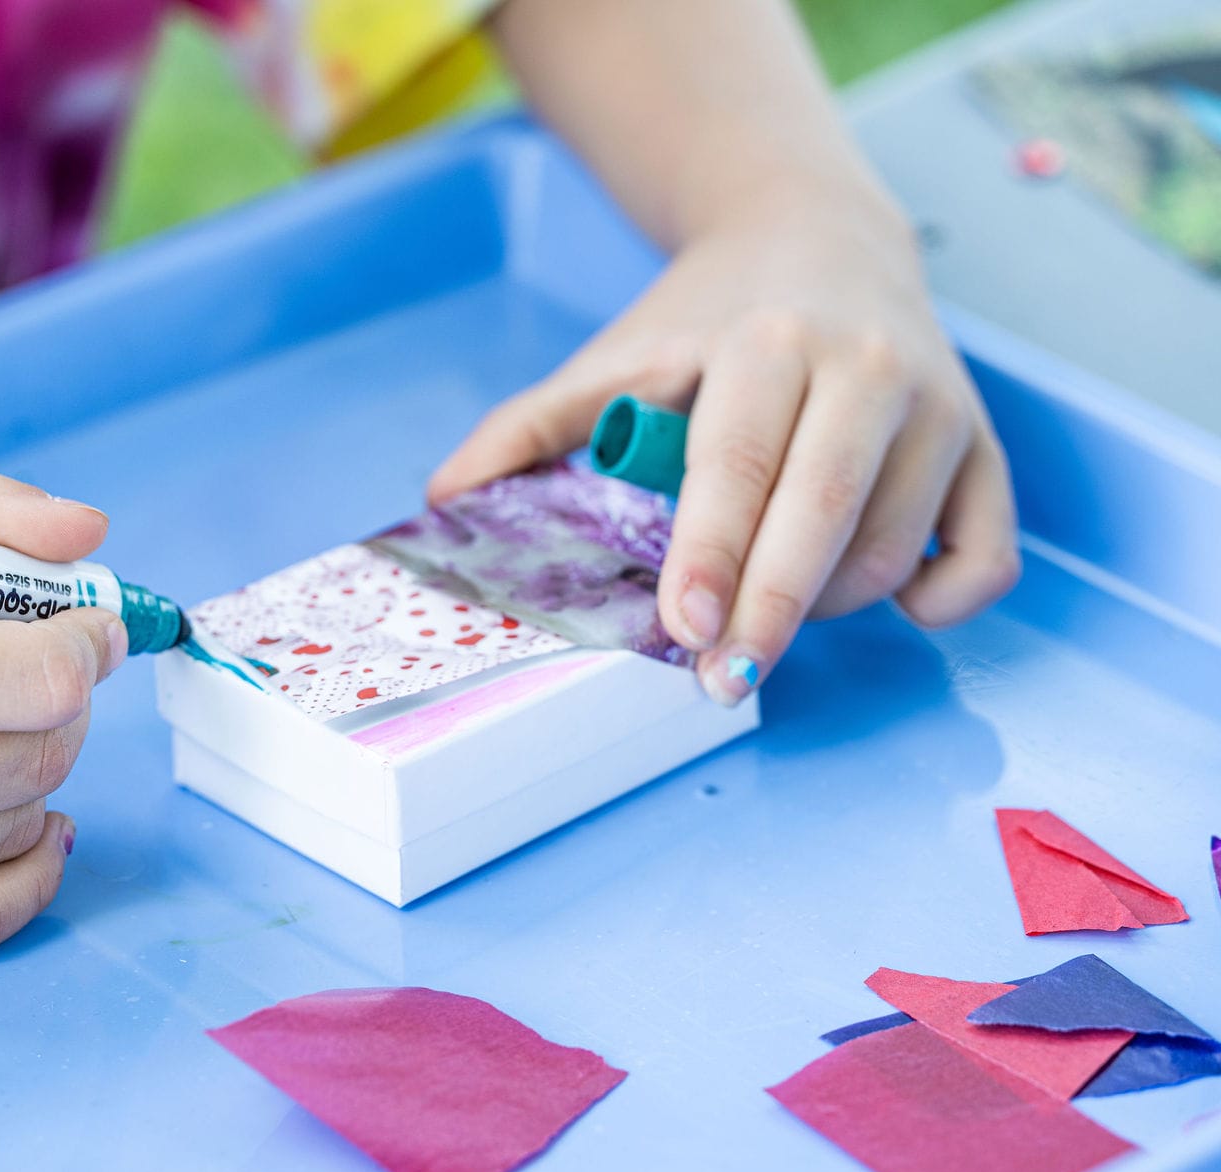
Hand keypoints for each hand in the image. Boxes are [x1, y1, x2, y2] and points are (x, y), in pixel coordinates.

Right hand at [0, 472, 126, 965]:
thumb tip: (90, 536)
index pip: (50, 681)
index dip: (91, 646)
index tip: (88, 632)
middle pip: (45, 757)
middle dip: (63, 708)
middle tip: (34, 680)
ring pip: (19, 830)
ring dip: (33, 779)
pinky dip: (25, 878)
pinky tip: (36, 831)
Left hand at [428, 190, 1019, 702]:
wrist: (819, 235)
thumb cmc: (703, 320)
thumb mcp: (614, 356)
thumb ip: (529, 426)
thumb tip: (440, 500)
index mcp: (767, 343)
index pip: (738, 463)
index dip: (710, 554)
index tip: (682, 628)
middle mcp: (868, 367)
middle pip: (825, 512)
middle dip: (771, 612)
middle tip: (721, 679)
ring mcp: (941, 409)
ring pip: (891, 548)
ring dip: (824, 605)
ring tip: (765, 602)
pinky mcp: (987, 447)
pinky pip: (984, 556)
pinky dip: (940, 598)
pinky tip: (886, 596)